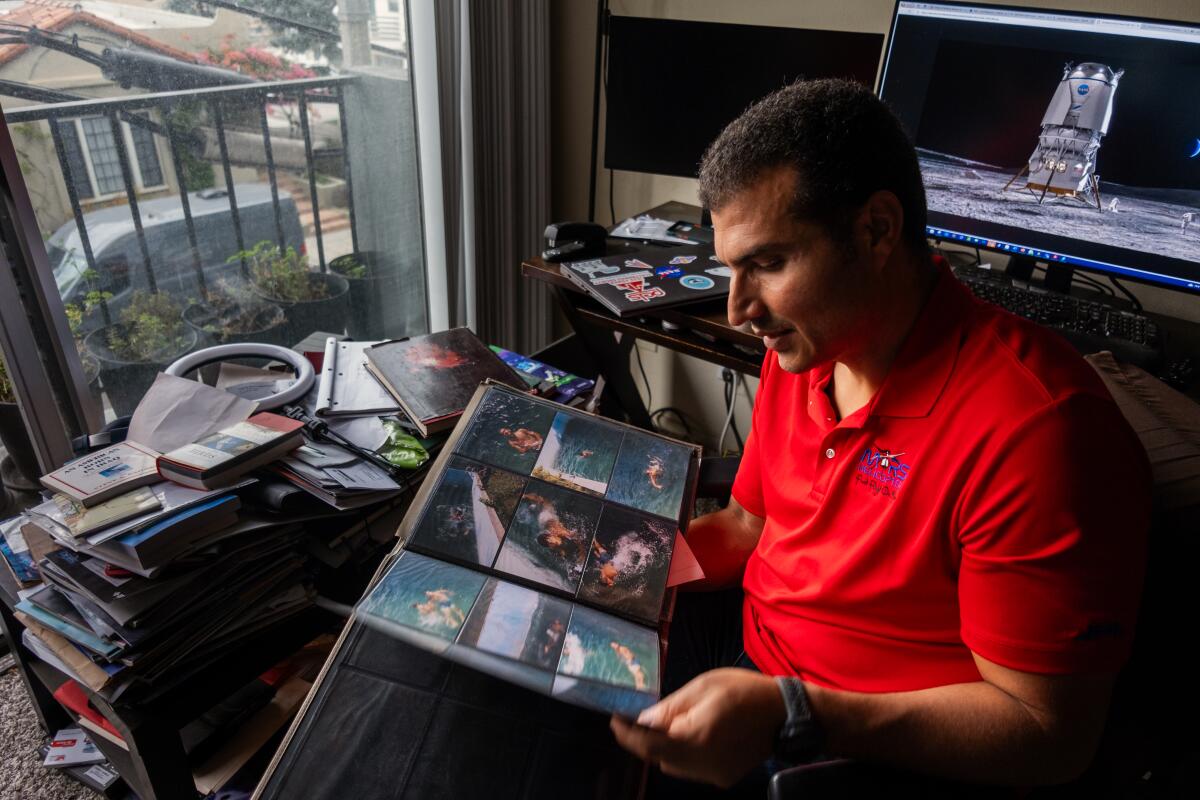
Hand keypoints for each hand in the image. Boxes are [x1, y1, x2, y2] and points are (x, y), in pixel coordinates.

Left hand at [610, 668, 786, 787]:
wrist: (785, 714)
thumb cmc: (744, 690)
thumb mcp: (704, 686)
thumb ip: (671, 707)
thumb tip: (642, 720)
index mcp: (696, 736)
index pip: (649, 743)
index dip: (627, 734)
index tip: (614, 720)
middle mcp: (702, 763)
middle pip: (658, 758)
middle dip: (643, 740)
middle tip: (633, 720)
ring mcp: (713, 775)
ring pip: (673, 766)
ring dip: (664, 747)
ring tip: (668, 724)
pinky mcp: (723, 779)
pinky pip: (692, 769)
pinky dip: (684, 754)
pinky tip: (694, 735)